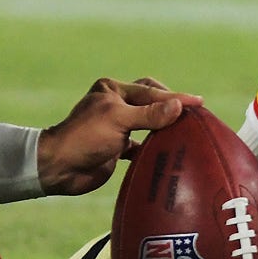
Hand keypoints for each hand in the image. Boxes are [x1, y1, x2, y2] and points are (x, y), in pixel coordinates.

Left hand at [37, 77, 199, 196]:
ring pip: (148, 123)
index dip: (175, 97)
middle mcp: (115, 105)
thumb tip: (179, 106)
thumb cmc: (84, 137)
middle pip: (151, 103)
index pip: (151, 91)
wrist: (58, 168)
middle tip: (194, 115)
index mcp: (112, 90)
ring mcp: (116, 126)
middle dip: (171, 108)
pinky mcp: (116, 147)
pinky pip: (142, 144)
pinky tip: (168, 150)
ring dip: (164, 128)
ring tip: (186, 131)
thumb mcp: (118, 120)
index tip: (198, 102)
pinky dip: (154, 147)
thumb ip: (150, 114)